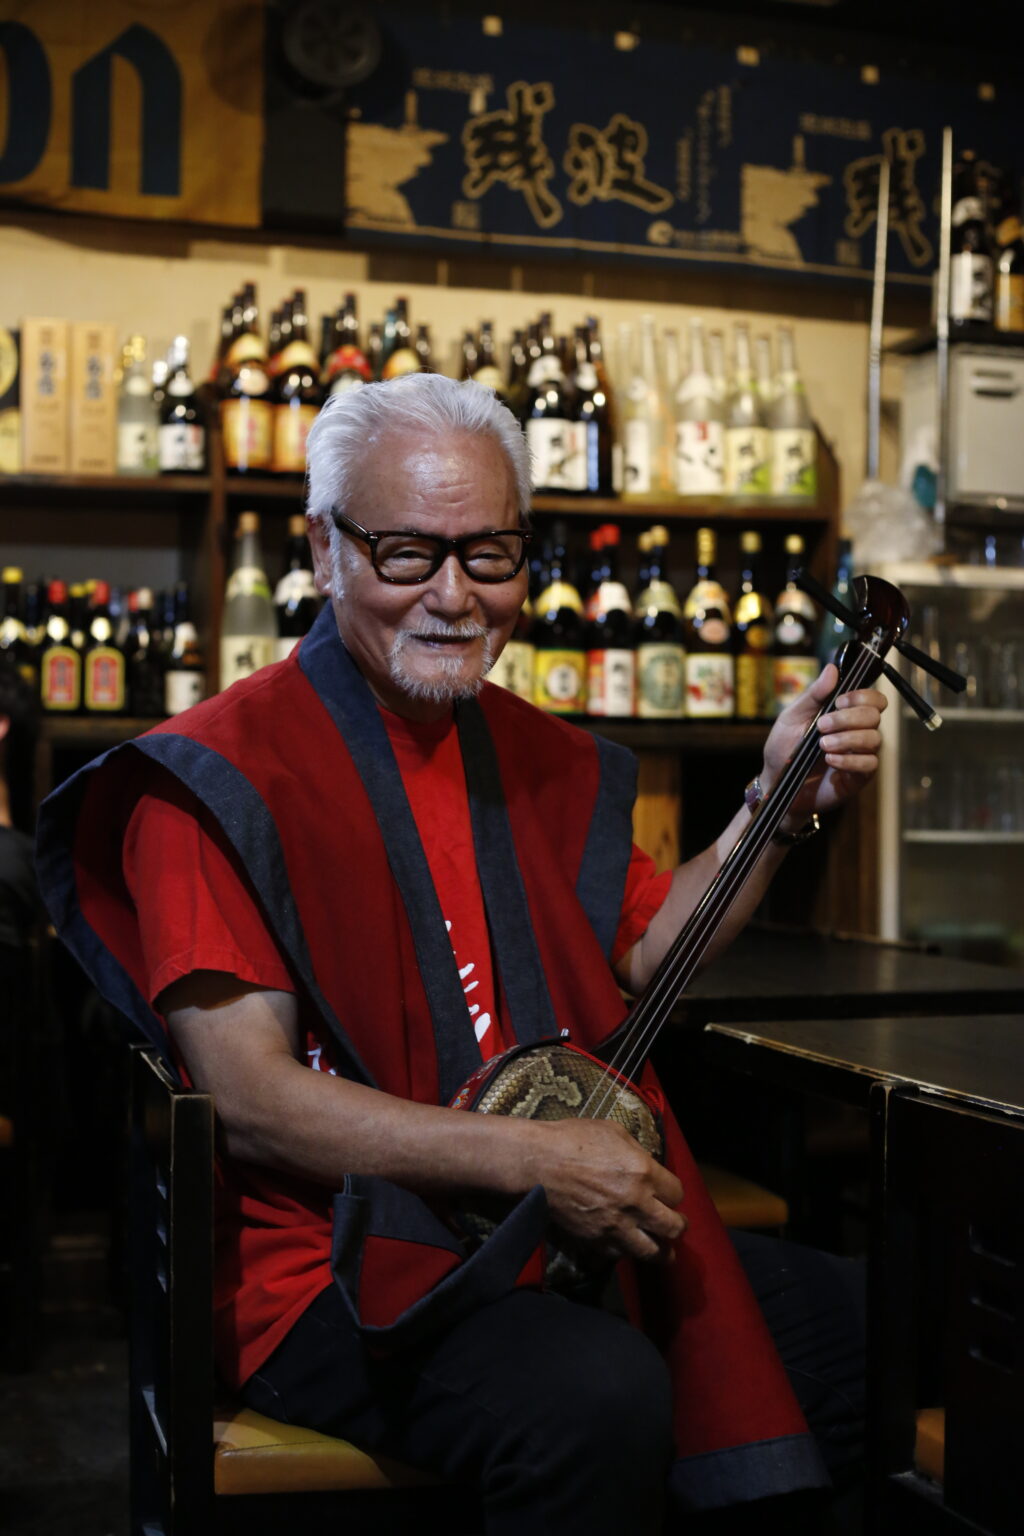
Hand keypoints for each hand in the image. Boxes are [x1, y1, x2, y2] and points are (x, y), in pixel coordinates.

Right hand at [520, 1117, 685, 1263]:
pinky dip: (628, 1252)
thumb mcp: (614, 1131)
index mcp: (643, 1172)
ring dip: (662, 1251)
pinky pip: (621, 1255)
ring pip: (652, 1252)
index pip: (677, 1193)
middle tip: (677, 1224)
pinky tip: (629, 1246)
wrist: (538, 1163)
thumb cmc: (574, 1139)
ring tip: (665, 1251)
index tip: (669, 1193)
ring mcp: (616, 1226)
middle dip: (678, 1226)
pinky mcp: (596, 1240)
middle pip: (673, 1227)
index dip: (674, 1193)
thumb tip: (648, 1165)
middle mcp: (636, 1203)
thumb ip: (638, 1151)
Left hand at [761, 663, 886, 831]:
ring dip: (847, 739)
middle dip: (847, 719)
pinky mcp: (860, 776)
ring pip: (874, 739)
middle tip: (822, 727)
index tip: (838, 702)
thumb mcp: (792, 717)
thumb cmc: (784, 748)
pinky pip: (869, 764)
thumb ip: (814, 695)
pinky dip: (849, 760)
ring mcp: (861, 753)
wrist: (777, 782)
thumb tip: (832, 668)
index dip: (861, 697)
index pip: (873, 698)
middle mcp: (858, 731)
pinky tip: (830, 760)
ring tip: (822, 746)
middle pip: (875, 715)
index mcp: (845, 714)